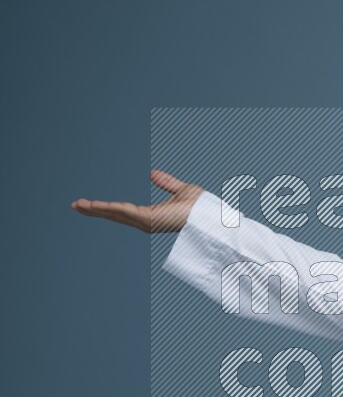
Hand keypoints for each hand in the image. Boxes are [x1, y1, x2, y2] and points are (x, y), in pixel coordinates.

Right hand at [71, 169, 203, 233]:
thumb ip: (166, 182)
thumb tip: (152, 173)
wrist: (212, 217)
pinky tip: (96, 205)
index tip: (90, 205)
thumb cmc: (201, 207)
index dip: (106, 208)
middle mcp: (146, 222)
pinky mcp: (150, 220)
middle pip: (115, 215)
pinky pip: (125, 212)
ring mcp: (147, 222)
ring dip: (97, 210)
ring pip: (116, 214)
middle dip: (95, 211)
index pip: (123, 211)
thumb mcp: (180, 189)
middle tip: (75, 206)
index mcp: (151, 216)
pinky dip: (110, 208)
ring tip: (78, 205)